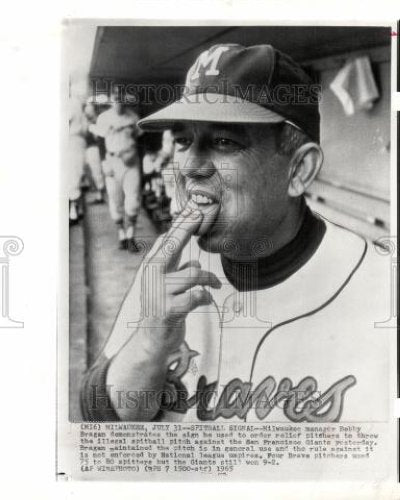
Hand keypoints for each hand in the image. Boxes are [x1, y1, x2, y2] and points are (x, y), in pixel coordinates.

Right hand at [138, 204, 221, 353]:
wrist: (150, 342)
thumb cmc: (161, 310)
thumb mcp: (166, 288)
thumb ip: (178, 273)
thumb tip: (196, 263)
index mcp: (153, 267)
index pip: (168, 239)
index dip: (181, 223)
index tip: (193, 207)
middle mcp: (152, 274)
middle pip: (173, 244)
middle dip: (187, 227)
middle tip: (200, 213)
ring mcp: (158, 291)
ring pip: (194, 274)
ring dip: (210, 280)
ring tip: (216, 285)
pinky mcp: (167, 309)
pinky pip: (196, 296)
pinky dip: (205, 297)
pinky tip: (206, 300)